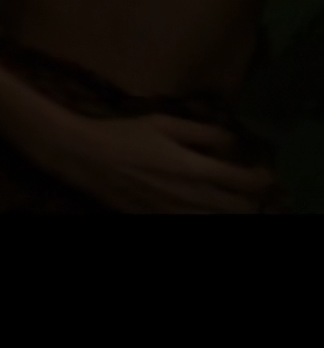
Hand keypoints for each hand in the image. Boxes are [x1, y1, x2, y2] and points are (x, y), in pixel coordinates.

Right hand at [42, 112, 276, 213]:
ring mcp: (174, 213)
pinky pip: (191, 225)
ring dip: (230, 211)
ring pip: (218, 221)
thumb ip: (203, 133)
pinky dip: (204, 216)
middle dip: (252, 198)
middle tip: (247, 186)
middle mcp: (191, 197)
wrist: (84, 157)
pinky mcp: (156, 219)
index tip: (261, 170)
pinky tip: (199, 206)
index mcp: (196, 170)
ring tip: (227, 198)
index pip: (246, 182)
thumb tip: (232, 141)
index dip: (262, 177)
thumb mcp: (164, 123)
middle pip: (240, 209)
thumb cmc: (124, 134)